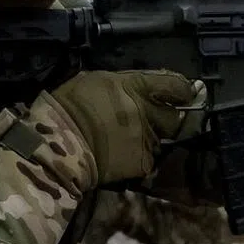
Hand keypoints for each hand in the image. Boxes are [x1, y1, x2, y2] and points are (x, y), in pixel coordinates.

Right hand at [50, 70, 195, 184]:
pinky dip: (138, 159)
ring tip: (126, 142)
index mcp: (137, 87)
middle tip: (150, 121)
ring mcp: (147, 139)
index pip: (176, 86)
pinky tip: (121, 157)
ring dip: (149, 140)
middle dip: (166, 119)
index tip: (184, 94)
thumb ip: (124, 84)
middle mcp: (148, 112)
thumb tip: (137, 87)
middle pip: (174, 117)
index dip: (183, 90)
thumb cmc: (71, 106)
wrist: (59, 143)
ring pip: (160, 140)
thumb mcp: (97, 80)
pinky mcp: (142, 163)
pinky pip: (147, 160)